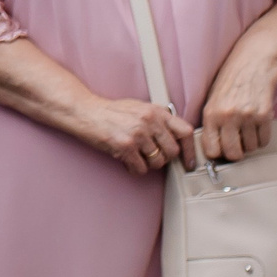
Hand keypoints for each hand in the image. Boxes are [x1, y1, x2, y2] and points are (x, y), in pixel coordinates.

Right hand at [81, 95, 196, 176]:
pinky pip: (141, 168)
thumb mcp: (139, 107)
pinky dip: (134, 168)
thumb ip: (157, 118)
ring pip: (157, 162)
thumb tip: (174, 134)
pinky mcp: (125, 146)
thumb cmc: (110, 111)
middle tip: (152, 156)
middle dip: (163, 158)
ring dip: (147, 164)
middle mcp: (149, 121)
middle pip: (172, 151)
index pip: (185, 131)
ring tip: (136, 156)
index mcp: (156, 111)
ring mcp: (138, 133)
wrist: (85, 111)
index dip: (190, 149)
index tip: (189, 161)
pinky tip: (127, 160)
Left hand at [196, 52, 276, 163]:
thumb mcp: (212, 100)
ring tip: (247, 129)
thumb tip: (212, 150)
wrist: (254, 63)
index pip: (212, 150)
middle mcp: (228, 116)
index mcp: (211, 114)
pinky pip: (264, 141)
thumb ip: (211, 123)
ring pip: (251, 148)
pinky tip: (257, 127)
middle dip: (235, 153)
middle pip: (233, 154)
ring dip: (250, 144)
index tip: (220, 149)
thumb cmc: (231, 82)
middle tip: (236, 145)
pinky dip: (261, 138)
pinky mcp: (265, 115)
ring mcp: (248, 116)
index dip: (217, 153)